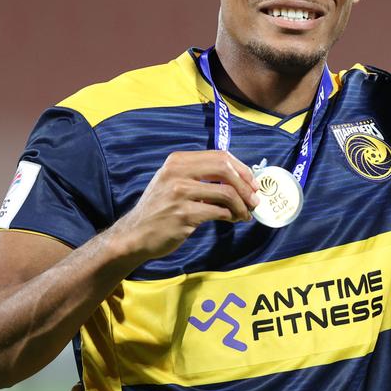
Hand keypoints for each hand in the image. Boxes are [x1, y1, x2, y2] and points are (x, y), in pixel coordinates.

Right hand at [110, 151, 259, 263]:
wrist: (135, 235)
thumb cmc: (160, 210)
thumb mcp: (174, 184)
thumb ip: (201, 177)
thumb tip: (240, 180)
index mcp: (177, 161)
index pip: (219, 156)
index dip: (241, 168)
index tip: (252, 182)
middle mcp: (177, 173)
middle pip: (225, 169)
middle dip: (246, 185)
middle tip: (254, 199)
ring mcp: (179, 193)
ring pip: (226, 192)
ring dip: (242, 204)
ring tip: (245, 214)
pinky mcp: (183, 215)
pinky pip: (219, 212)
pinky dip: (232, 216)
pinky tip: (233, 220)